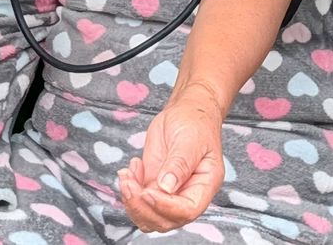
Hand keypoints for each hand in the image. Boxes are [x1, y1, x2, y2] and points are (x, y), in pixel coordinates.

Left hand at [118, 84, 225, 232]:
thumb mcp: (189, 139)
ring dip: (132, 202)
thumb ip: (179, 164)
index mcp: (205, 185)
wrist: (186, 111)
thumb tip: (166, 188)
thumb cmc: (195, 122)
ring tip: (127, 175)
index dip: (165, 207)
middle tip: (129, 183)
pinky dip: (129, 189)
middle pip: (165, 220)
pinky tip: (130, 169)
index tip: (148, 192)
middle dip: (143, 207)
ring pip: (149, 216)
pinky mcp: (154, 185)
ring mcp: (169, 193)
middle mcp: (188, 194)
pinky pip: (139, 201)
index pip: (187, 210)